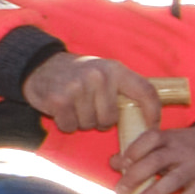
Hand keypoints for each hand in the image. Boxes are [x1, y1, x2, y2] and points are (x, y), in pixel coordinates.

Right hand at [23, 48, 154, 133]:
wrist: (41, 66)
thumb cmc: (80, 74)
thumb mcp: (106, 73)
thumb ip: (124, 89)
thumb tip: (150, 118)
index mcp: (115, 70)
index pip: (146, 92)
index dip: (153, 112)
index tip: (152, 127)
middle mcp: (99, 76)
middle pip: (110, 118)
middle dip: (101, 121)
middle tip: (90, 108)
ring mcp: (78, 87)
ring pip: (90, 124)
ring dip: (82, 122)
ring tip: (75, 105)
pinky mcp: (59, 99)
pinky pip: (70, 126)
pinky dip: (66, 124)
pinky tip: (63, 110)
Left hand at [115, 114, 194, 193]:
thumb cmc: (188, 145)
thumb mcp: (168, 141)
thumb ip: (142, 150)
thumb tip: (114, 162)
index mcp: (170, 138)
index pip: (150, 139)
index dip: (133, 151)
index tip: (120, 163)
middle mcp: (182, 152)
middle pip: (156, 161)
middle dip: (135, 177)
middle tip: (120, 193)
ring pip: (172, 180)